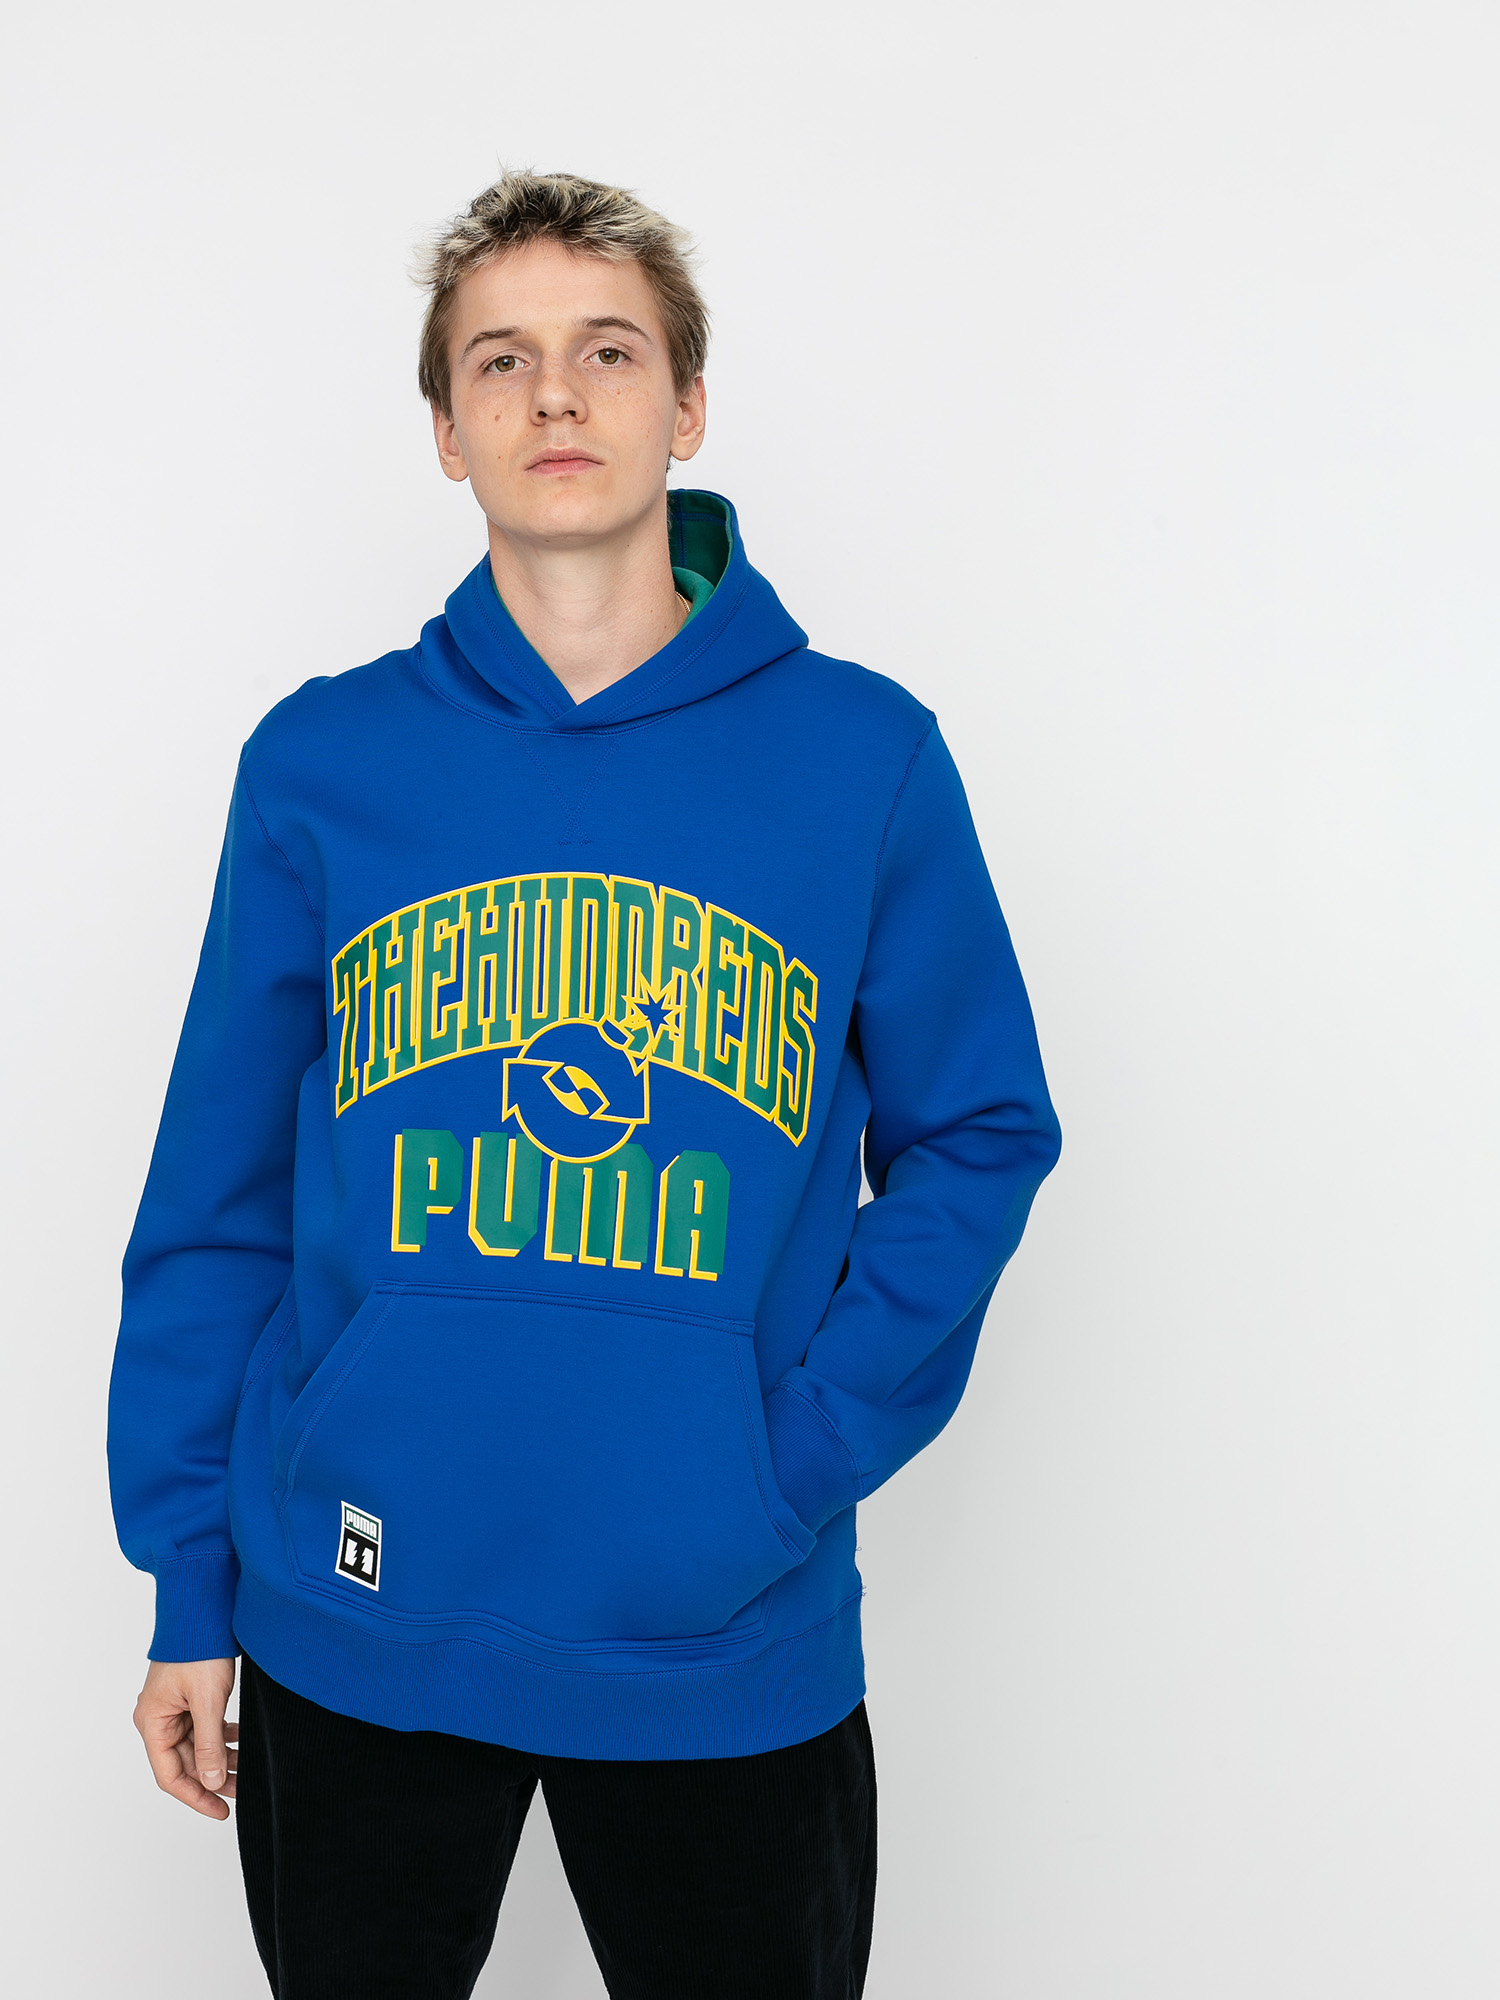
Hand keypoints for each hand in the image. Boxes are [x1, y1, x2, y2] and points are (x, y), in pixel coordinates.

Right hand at [133, 1657, 238, 1819]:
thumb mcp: (206, 1701)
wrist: (203, 1609)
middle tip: (241, 1790)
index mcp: (152, 1723)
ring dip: (221, 1758)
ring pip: (198, 1746)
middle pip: (186, 1763)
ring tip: (247, 1767)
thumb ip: (209, 1745)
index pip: (171, 1775)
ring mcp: (174, 1708)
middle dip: (213, 1778)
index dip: (195, 1797)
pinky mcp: (190, 1697)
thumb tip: (211, 1782)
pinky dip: (223, 1736)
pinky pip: (205, 1727)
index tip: (220, 1811)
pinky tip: (241, 1740)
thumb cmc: (197, 1650)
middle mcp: (159, 1718)